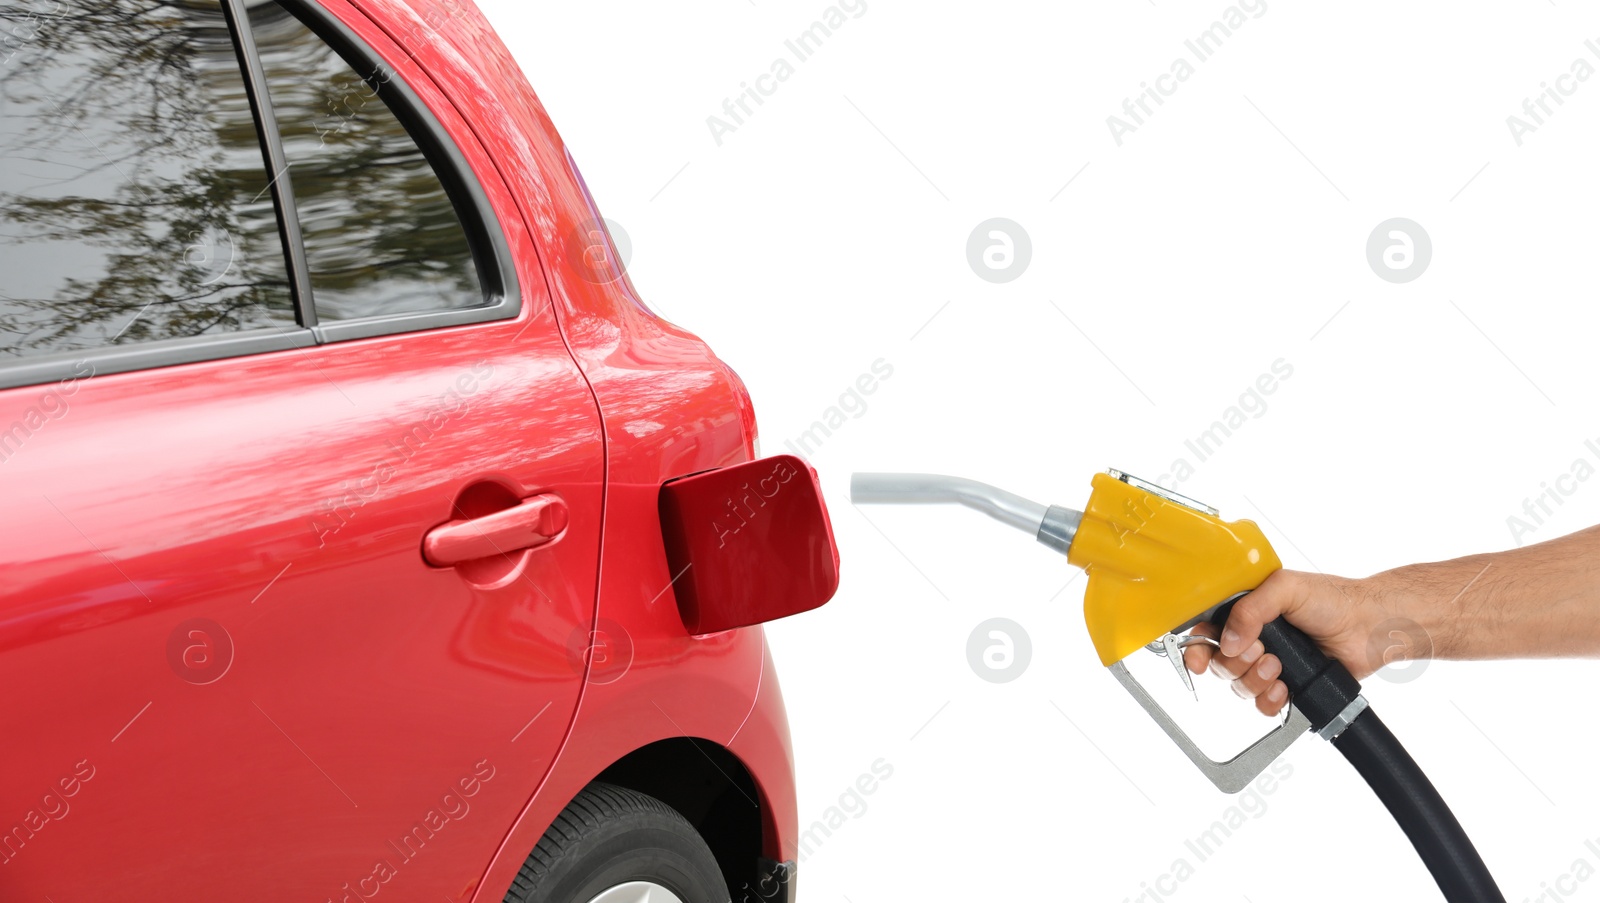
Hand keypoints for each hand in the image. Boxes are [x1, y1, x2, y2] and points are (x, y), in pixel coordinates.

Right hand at [1181, 569, 1394, 715]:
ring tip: (1279, 666)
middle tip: (1261, 651)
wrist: (1369, 627)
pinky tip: (1284, 688)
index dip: (1197, 648)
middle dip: (1236, 663)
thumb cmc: (1333, 600)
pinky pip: (1263, 705)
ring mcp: (1270, 664)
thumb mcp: (1285, 588)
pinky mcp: (1288, 686)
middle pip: (1220, 664)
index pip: (1207, 632)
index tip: (1199, 659)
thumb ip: (1250, 609)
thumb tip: (1227, 641)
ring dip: (1255, 680)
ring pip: (1239, 686)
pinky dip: (1270, 700)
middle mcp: (1253, 639)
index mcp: (1246, 612)